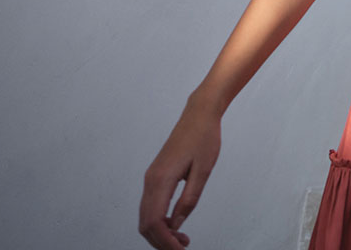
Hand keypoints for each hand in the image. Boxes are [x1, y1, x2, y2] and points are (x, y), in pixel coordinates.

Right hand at [139, 100, 222, 248]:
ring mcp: (151, 178)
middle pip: (145, 223)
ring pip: (146, 216)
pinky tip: (176, 224)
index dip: (164, 242)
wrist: (199, 114)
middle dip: (161, 241)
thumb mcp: (203, 170)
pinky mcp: (155, 176)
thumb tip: (177, 224)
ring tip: (182, 239)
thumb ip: (190, 199)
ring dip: (160, 232)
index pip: (154, 221)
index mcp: (161, 180)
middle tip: (183, 247)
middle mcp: (150, 180)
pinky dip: (160, 220)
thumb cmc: (204, 139)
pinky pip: (151, 205)